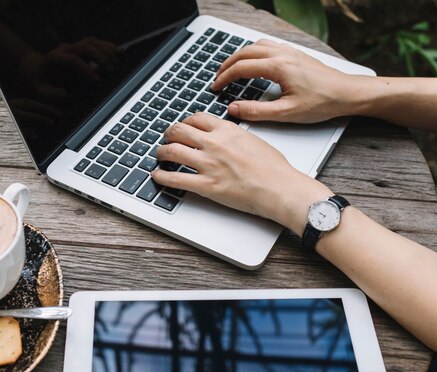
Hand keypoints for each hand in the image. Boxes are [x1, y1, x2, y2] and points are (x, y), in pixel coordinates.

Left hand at [151, 113, 331, 233]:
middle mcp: (214, 143)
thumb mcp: (254, 141)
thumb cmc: (274, 168)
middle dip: (169, 134)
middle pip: (179, 131)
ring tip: (159, 155)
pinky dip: (162, 177)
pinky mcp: (207, 185)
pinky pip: (176, 178)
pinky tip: (157, 176)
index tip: (182, 127)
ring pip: (172, 151)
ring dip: (161, 152)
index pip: (197, 119)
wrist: (280, 187)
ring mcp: (209, 164)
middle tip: (166, 138)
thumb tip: (227, 138)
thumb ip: (236, 137)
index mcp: (228, 130)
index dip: (185, 122)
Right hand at [211, 39, 366, 122]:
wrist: (348, 93)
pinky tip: (253, 61)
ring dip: (240, 55)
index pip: (242, 68)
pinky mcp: (295, 54)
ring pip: (256, 45)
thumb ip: (257, 111)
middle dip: (227, 65)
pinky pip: (268, 45)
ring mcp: (290, 52)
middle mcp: (282, 54)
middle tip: (217, 78)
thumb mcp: (287, 113)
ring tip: (230, 68)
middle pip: (245, 52)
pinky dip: (253, 51)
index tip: (216, 87)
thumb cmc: (323, 102)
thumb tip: (235, 109)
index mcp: (278, 67)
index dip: (225, 78)